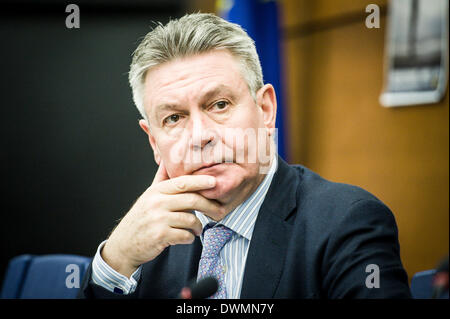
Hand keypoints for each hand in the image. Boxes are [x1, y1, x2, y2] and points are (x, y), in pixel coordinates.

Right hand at [101, 161, 224, 276]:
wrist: (124, 244)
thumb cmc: (141, 219)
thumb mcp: (148, 196)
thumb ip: (161, 179)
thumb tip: (167, 161)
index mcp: (156, 191)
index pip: (183, 182)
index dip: (201, 181)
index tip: (215, 182)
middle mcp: (156, 203)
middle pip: (191, 199)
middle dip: (209, 205)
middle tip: (219, 210)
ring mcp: (158, 219)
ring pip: (190, 219)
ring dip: (198, 226)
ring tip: (197, 228)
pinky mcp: (160, 236)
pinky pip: (185, 235)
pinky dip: (190, 237)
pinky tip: (187, 237)